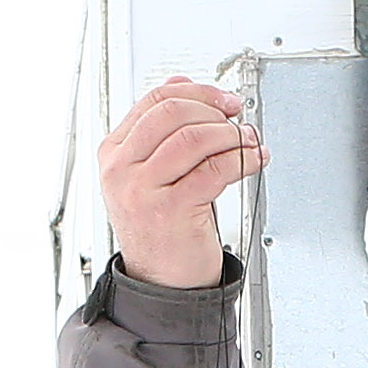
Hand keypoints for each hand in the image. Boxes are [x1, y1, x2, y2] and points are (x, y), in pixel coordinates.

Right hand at [98, 78, 267, 289]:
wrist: (162, 283)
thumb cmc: (162, 230)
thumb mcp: (153, 174)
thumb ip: (162, 131)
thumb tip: (182, 83)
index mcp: (114, 153)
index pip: (154, 101)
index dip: (197, 93)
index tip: (223, 100)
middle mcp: (122, 169)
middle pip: (172, 113)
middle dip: (213, 109)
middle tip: (237, 117)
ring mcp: (142, 190)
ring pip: (193, 138)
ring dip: (229, 135)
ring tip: (248, 140)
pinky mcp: (170, 210)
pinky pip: (213, 170)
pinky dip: (241, 159)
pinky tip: (253, 159)